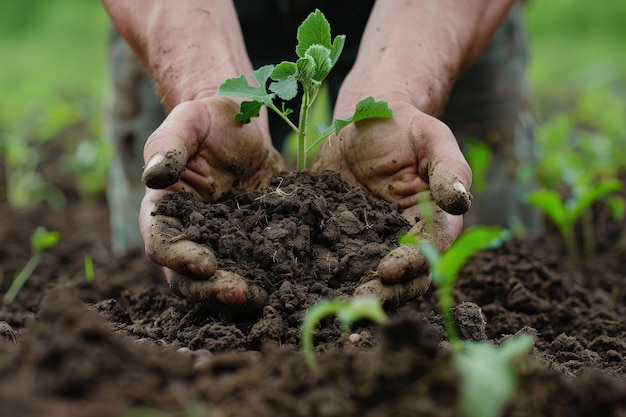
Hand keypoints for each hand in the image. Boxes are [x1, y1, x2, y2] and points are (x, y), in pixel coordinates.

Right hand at [139, 97, 284, 313]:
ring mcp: (218, 243)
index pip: (161, 241)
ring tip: (262, 300)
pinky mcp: (248, 244)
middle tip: (241, 293)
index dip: (178, 257)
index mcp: (164, 208)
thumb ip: (169, 145)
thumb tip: (153, 175)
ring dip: (235, 295)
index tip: (207, 262)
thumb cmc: (210, 119)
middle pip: (186, 275)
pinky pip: (251, 269)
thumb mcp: (190, 121)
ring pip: (217, 281)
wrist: (245, 126)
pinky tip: (283, 287)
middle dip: (211, 288)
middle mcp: (187, 234)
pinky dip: (262, 282)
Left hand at [311, 99, 471, 306]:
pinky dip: (327, 276)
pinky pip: (336, 261)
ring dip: (356, 294)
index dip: (411, 265)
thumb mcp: (431, 138)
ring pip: (370, 278)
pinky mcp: (342, 239)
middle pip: (402, 277)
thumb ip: (448, 169)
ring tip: (336, 307)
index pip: (429, 252)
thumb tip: (459, 202)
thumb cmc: (404, 127)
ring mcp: (371, 242)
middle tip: (358, 304)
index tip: (387, 271)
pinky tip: (309, 286)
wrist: (361, 122)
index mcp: (434, 221)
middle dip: (384, 293)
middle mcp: (404, 239)